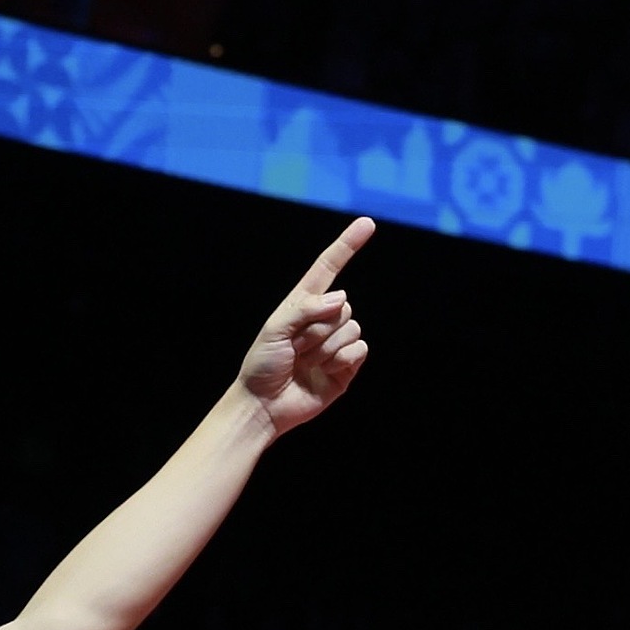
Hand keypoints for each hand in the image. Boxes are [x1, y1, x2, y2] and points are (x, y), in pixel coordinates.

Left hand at [231, 218, 372, 434]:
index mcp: (304, 304)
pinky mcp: (347, 366)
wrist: (265, 405)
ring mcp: (337, 342)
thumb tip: (341, 299)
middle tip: (295, 348)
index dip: (347, 245)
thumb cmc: (262, 365)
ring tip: (305, 363)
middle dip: (318, 327)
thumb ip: (305, 308)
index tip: (367, 224)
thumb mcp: (274, 329)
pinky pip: (360, 349)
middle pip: (344, 305)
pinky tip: (324, 372)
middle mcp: (324, 319)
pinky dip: (342, 360)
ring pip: (351, 328)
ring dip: (326, 347)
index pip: (329, 268)